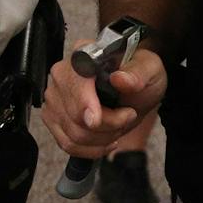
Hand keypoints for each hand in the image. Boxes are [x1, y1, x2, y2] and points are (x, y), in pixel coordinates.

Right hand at [38, 48, 166, 158]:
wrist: (135, 91)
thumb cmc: (139, 76)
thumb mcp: (149, 69)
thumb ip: (137, 73)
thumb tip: (120, 79)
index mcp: (82, 53)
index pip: (75, 82)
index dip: (84, 103)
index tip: (96, 120)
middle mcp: (61, 74)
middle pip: (75, 114)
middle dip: (108, 124)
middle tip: (128, 115)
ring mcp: (54, 98)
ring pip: (73, 133)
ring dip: (102, 138)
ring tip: (118, 125)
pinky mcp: (53, 118)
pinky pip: (67, 144)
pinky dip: (91, 149)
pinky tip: (106, 139)